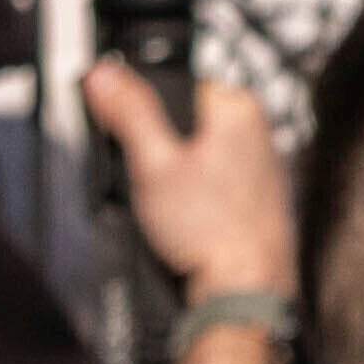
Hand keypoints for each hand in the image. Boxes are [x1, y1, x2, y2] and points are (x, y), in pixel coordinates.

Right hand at [82, 55, 296, 302]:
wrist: (245, 287)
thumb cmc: (212, 231)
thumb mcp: (153, 164)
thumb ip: (128, 114)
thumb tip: (104, 75)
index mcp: (238, 108)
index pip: (173, 86)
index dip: (138, 112)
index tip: (124, 138)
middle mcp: (256, 131)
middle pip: (182, 124)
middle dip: (156, 149)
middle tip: (147, 182)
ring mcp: (259, 166)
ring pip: (194, 156)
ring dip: (172, 175)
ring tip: (167, 206)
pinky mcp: (254, 197)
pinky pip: (209, 183)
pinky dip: (192, 197)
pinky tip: (184, 219)